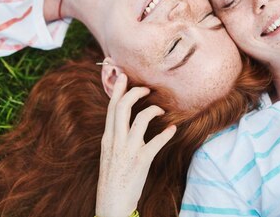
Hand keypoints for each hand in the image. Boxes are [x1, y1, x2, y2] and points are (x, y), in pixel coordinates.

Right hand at [96, 73, 176, 216]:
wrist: (111, 204)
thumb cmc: (112, 179)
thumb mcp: (108, 155)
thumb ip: (115, 138)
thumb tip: (124, 123)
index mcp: (107, 139)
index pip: (111, 108)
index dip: (118, 90)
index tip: (124, 76)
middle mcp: (115, 141)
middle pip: (122, 107)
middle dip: (135, 93)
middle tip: (146, 88)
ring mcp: (128, 151)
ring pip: (139, 120)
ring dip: (152, 110)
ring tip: (160, 109)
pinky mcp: (141, 161)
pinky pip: (155, 143)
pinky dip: (165, 135)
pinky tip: (172, 130)